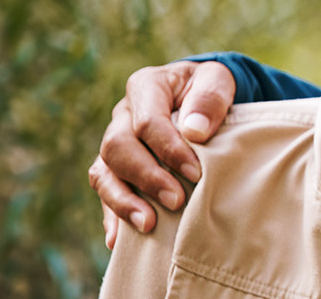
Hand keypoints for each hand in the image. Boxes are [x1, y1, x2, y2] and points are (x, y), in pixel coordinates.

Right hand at [89, 60, 235, 245]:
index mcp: (146, 88)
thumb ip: (210, 98)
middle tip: (177, 201)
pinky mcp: (115, 168)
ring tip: (147, 225)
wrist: (201, 100)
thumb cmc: (209, 91)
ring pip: (102, 172)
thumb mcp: (218, 80)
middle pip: (117, 147)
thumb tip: (195, 130)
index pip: (147, 121)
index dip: (169, 150)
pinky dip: (110, 215)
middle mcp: (122, 115)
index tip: (196, 173)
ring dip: (123, 201)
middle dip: (146, 177)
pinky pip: (103, 191)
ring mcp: (114, 142)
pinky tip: (119, 240)